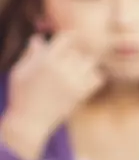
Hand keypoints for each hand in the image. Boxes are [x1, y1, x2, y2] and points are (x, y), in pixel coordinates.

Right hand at [1, 34, 104, 159]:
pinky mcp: (81, 94)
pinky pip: (98, 78)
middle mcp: (62, 69)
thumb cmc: (21, 96)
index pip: (67, 38)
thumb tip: (39, 38)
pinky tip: (84, 79)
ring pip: (90, 62)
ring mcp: (74, 81)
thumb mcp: (20, 71)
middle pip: (81, 49)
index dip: (69, 38)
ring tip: (76, 68)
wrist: (29, 122)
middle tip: (72, 57)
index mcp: (45, 60)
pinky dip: (94, 76)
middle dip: (77, 51)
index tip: (68, 41)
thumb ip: (31, 54)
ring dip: (85, 63)